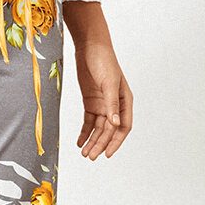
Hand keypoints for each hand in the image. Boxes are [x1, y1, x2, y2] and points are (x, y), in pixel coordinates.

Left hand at [62, 1, 132, 159]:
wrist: (90, 47)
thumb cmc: (104, 61)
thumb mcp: (108, 83)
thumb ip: (111, 104)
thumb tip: (114, 124)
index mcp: (125, 101)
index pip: (123, 127)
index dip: (116, 142)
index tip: (106, 154)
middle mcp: (115, 105)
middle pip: (109, 130)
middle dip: (100, 144)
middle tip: (91, 157)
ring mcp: (103, 104)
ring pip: (98, 128)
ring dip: (92, 141)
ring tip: (84, 154)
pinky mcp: (91, 102)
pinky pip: (88, 122)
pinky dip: (84, 132)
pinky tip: (79, 142)